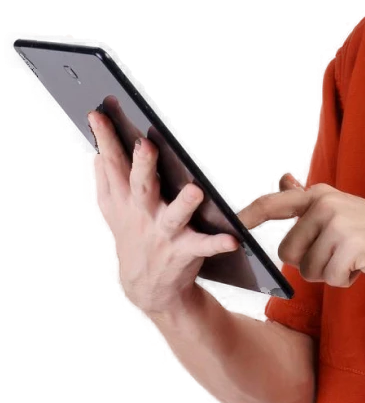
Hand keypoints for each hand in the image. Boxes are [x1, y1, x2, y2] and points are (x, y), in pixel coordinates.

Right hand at [86, 109, 239, 319]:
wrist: (146, 288)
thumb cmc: (134, 235)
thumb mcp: (114, 210)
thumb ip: (105, 179)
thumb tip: (94, 150)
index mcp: (126, 200)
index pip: (113, 164)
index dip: (106, 139)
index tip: (99, 114)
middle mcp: (143, 214)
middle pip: (141, 186)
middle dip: (143, 166)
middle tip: (147, 145)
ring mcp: (164, 233)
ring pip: (174, 216)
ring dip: (183, 205)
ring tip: (195, 191)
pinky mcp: (184, 251)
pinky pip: (203, 246)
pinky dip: (217, 243)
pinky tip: (232, 239)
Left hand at [238, 180, 364, 288]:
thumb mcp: (340, 208)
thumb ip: (308, 202)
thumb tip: (280, 182)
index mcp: (320, 194)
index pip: (274, 205)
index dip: (249, 218)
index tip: (233, 226)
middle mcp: (326, 204)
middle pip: (288, 251)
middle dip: (309, 263)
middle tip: (336, 254)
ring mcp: (339, 223)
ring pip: (309, 269)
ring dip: (330, 273)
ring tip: (354, 257)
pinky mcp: (352, 246)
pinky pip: (331, 279)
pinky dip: (346, 280)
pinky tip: (363, 265)